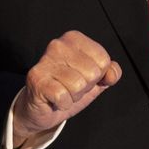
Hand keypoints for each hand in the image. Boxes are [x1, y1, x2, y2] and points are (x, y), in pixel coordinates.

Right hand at [11, 31, 121, 146]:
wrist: (43, 109)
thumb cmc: (69, 90)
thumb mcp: (95, 81)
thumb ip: (109, 74)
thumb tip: (112, 74)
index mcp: (74, 39)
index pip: (103, 60)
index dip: (97, 76)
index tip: (82, 77)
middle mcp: (58, 45)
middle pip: (92, 73)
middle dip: (85, 87)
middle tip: (70, 87)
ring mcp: (45, 61)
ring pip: (78, 85)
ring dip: (73, 96)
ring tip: (63, 93)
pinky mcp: (36, 79)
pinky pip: (63, 96)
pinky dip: (63, 104)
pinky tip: (54, 100)